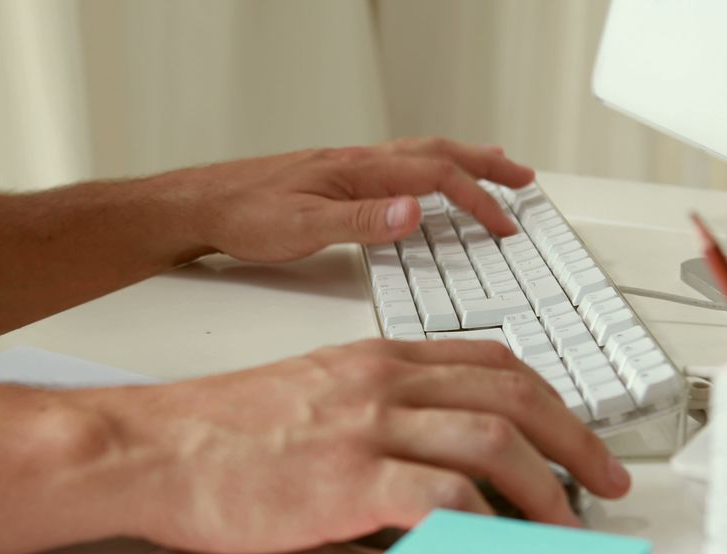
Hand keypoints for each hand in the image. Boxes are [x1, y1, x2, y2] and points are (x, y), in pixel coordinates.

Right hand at [87, 339, 630, 553]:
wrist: (153, 444)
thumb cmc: (223, 428)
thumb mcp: (315, 395)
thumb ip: (381, 412)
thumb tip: (437, 455)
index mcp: (379, 357)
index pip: (490, 360)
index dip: (549, 397)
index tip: (575, 432)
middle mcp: (384, 380)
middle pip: (511, 393)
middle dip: (575, 438)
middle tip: (608, 478)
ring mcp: (368, 425)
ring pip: (493, 439)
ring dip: (547, 485)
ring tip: (571, 524)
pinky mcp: (347, 477)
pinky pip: (444, 494)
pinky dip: (487, 521)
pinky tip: (500, 543)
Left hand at [174, 137, 535, 261]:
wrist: (203, 205)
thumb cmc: (245, 215)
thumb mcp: (303, 227)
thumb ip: (362, 221)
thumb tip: (414, 210)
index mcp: (360, 171)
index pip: (436, 177)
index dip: (477, 200)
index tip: (505, 223)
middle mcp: (359, 161)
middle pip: (438, 153)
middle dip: (486, 165)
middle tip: (524, 178)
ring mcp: (350, 167)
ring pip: (421, 154)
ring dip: (464, 161)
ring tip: (493, 166)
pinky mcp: (339, 178)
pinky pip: (401, 164)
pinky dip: (431, 168)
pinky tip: (426, 183)